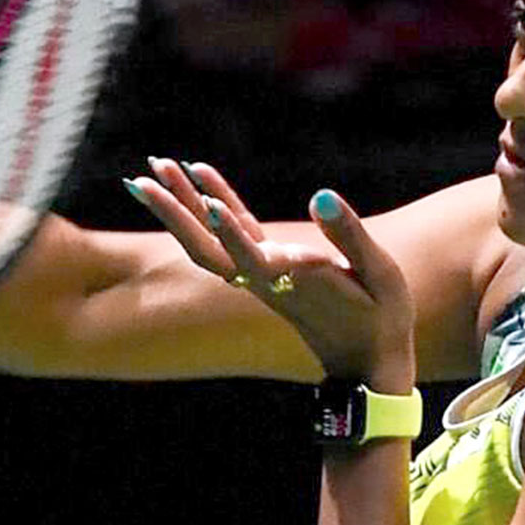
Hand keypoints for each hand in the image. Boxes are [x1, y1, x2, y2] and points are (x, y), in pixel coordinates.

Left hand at [130, 158, 414, 388]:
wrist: (368, 359)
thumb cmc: (381, 316)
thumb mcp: (378, 274)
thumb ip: (350, 236)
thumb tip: (322, 196)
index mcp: (292, 282)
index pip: (248, 257)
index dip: (227, 231)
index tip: (205, 202)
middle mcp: (266, 279)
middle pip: (206, 250)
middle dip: (175, 215)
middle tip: (143, 177)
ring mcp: (261, 274)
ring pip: (208, 240)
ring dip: (181, 204)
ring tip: (157, 165)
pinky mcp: (267, 266)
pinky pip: (230, 232)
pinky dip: (213, 202)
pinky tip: (198, 172)